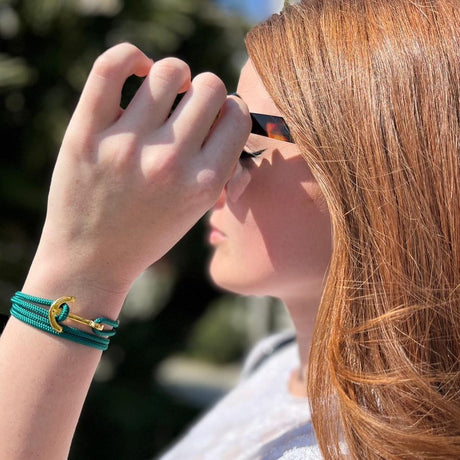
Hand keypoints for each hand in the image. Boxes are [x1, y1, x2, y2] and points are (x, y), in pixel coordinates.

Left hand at [26, 43, 249, 300]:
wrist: (92, 258)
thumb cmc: (151, 232)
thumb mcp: (198, 211)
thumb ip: (223, 168)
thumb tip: (232, 119)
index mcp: (205, 183)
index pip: (238, 115)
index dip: (231, 109)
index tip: (217, 117)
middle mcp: (170, 162)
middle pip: (209, 86)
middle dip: (206, 91)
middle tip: (189, 106)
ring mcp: (126, 146)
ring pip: (168, 72)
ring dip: (173, 75)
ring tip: (163, 92)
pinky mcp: (86, 135)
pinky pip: (111, 68)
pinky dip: (129, 56)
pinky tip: (136, 70)